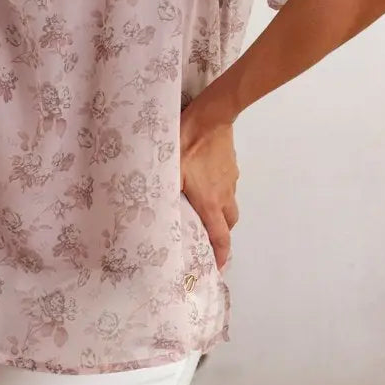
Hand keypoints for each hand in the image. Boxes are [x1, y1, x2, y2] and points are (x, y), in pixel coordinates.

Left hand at [179, 94, 239, 271]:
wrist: (210, 116)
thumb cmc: (186, 144)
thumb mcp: (169, 171)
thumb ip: (163, 193)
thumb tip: (152, 213)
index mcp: (210, 202)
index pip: (220, 236)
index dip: (221, 255)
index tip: (219, 267)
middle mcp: (224, 194)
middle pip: (229, 222)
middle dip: (222, 234)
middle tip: (208, 237)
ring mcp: (231, 178)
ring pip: (230, 203)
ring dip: (221, 212)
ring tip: (206, 209)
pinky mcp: (232, 164)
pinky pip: (228, 185)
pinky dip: (221, 191)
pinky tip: (207, 181)